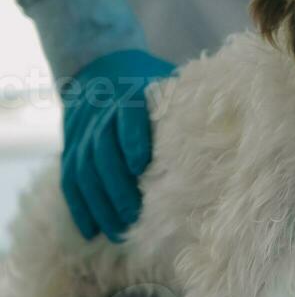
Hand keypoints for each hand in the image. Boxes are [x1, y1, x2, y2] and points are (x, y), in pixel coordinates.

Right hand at [60, 49, 174, 242]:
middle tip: (132, 215)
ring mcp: (82, 132)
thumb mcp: (163, 82)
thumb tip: (222, 131)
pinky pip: (69, 180)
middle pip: (102, 151)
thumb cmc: (145, 80)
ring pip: (84, 170)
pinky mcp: (70, 147)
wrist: (97, 66)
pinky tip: (90, 230)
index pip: (126, 116)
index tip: (141, 165)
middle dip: (116, 186)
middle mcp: (101, 114)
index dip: (132, 139)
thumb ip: (182, 104)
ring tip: (117, 230)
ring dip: (98, 204)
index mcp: (128, 95)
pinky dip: (79, 207)